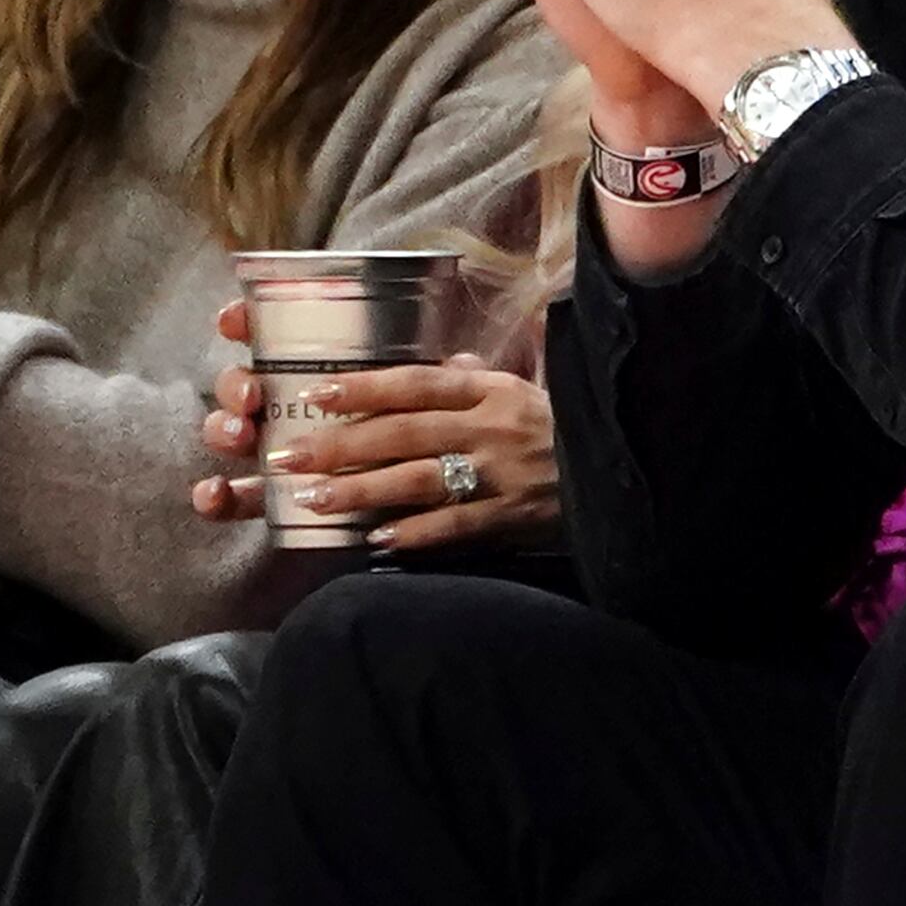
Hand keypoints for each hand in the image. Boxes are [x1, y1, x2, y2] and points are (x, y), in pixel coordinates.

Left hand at [190, 305, 557, 553]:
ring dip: (362, 490)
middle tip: (288, 456)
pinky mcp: (512, 514)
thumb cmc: (559, 429)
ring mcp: (501, 472)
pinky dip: (416, 533)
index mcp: (490, 390)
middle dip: (341, 444)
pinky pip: (456, 525)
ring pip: (420, 478)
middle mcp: (491, 426)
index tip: (316, 395)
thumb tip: (440, 363)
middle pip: (404, 431)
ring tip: (314, 498)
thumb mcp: (519, 391)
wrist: (617, 470)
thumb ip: (474, 379)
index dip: (364, 388)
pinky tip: (377, 541)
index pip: (417, 383)